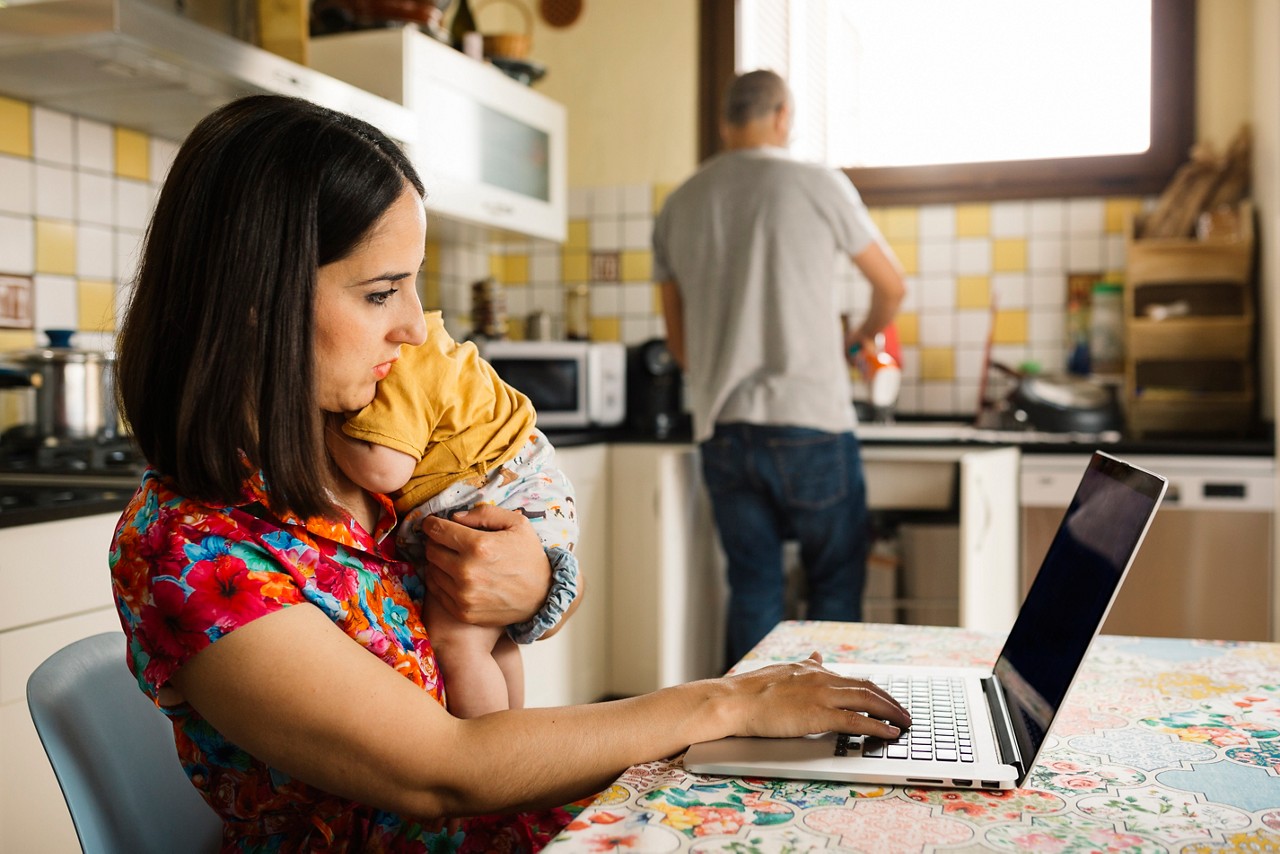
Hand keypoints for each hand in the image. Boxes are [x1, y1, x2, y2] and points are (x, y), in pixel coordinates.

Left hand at [414, 504, 550, 627]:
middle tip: (447, 541)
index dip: (432, 523)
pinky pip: (436, 590)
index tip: (433, 524)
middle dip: (436, 541)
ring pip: (431, 569)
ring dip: (437, 561)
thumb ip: (484, 514)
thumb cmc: (529, 556)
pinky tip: (453, 575)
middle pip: (431, 549)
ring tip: (452, 558)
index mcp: (479, 545)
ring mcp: (463, 594)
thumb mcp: (517, 523)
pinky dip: (440, 580)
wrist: (542, 596)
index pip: (437, 529)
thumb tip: (454, 517)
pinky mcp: (462, 611)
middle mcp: (467, 571)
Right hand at [724, 652, 910, 738]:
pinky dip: (877, 726)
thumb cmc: (751, 690)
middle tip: (905, 713)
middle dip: (890, 701)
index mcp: (813, 670)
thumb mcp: (782, 670)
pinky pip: (856, 720)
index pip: (853, 679)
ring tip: (905, 723)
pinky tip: (890, 733)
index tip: (887, 699)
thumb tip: (816, 655)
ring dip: (891, 712)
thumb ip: (804, 666)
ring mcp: (821, 695)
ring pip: (868, 700)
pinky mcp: (818, 714)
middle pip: (867, 688)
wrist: (734, 700)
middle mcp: (822, 679)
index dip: (875, 690)